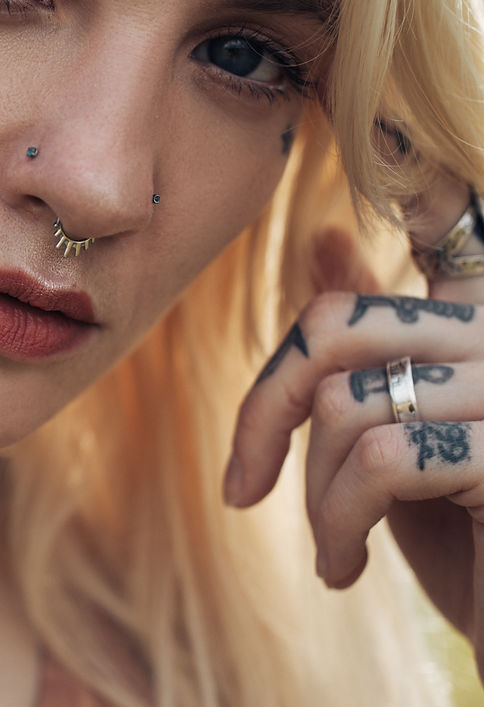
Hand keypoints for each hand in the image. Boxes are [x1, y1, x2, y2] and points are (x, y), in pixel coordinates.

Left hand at [225, 171, 483, 665]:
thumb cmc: (471, 548)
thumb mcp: (406, 437)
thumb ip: (373, 347)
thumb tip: (324, 237)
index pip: (449, 221)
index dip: (419, 178)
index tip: (388, 136)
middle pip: (338, 327)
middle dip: (267, 410)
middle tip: (245, 487)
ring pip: (345, 403)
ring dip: (313, 495)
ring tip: (332, 550)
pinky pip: (379, 460)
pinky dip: (337, 523)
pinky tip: (345, 570)